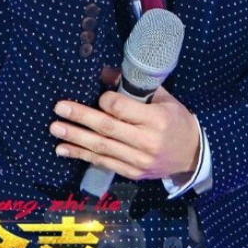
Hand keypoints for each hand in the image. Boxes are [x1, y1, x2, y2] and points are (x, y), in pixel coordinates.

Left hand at [49, 87, 199, 182]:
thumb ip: (136, 88)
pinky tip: (64, 149)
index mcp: (157, 120)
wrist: (192, 155)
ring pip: (101, 148)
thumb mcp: (163, 99)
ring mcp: (139, 161)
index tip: (97, 96)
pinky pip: (103, 163)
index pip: (122, 109)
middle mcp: (147, 142)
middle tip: (59, 109)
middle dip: (80, 117)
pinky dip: (82, 156)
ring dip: (75, 138)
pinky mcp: (132, 173)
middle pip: (107, 129)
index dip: (105, 101)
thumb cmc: (176, 120)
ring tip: (55, 129)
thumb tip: (105, 73)